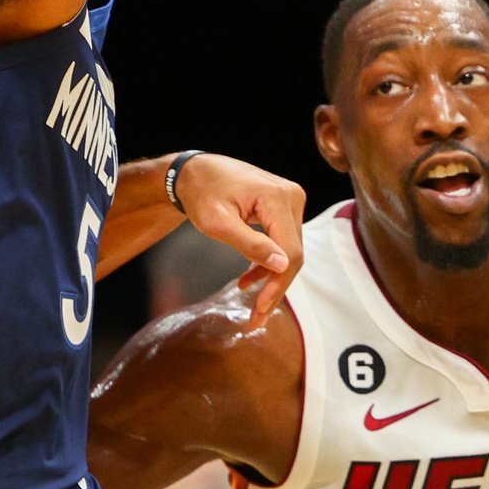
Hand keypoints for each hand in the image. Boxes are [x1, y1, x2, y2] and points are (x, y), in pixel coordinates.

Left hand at [174, 154, 306, 325]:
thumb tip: (282, 265)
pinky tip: (248, 278)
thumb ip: (250, 244)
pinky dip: (268, 261)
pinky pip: (282, 240)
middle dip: (275, 286)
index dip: (278, 284)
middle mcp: (291, 196)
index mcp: (277, 198)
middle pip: (293, 253)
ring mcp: (290, 199)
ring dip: (271, 277)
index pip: (290, 252)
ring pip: (289, 250)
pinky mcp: (284, 205)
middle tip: (257, 317)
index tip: (260, 309)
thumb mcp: (217, 223)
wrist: (195, 172)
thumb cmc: (201, 193)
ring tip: (253, 304)